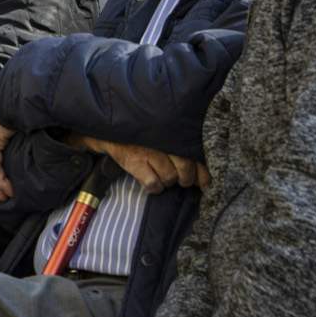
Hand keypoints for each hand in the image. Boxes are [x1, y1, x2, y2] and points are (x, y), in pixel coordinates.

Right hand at [80, 136, 206, 190]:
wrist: (110, 129)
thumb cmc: (142, 133)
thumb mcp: (164, 132)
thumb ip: (182, 144)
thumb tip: (202, 171)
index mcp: (174, 133)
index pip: (196, 156)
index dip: (203, 173)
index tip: (205, 183)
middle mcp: (164, 141)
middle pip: (185, 169)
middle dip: (186, 179)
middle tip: (183, 180)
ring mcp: (149, 152)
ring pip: (170, 178)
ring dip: (168, 181)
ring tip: (162, 176)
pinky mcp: (135, 162)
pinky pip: (153, 184)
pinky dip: (154, 187)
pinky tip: (151, 182)